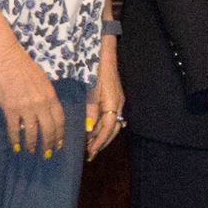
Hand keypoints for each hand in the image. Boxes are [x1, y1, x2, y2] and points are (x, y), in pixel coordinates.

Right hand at [0, 49, 68, 157]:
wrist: (7, 61)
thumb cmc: (25, 67)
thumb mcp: (43, 81)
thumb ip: (46, 97)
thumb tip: (47, 110)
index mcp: (51, 96)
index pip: (59, 120)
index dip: (60, 134)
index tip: (59, 143)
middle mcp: (41, 105)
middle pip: (48, 129)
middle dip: (49, 143)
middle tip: (47, 153)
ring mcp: (25, 108)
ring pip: (32, 132)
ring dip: (32, 144)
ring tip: (31, 151)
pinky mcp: (10, 110)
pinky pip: (14, 129)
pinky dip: (15, 140)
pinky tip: (15, 147)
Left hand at [85, 37, 124, 157]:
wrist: (105, 53)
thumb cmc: (96, 68)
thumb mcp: (91, 89)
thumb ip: (90, 109)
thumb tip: (89, 129)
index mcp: (113, 102)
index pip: (109, 127)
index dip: (100, 141)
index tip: (90, 151)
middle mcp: (118, 103)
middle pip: (113, 129)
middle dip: (102, 142)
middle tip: (90, 154)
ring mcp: (118, 100)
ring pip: (113, 124)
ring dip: (103, 136)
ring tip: (92, 147)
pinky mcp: (115, 97)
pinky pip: (111, 117)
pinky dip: (103, 127)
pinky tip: (95, 131)